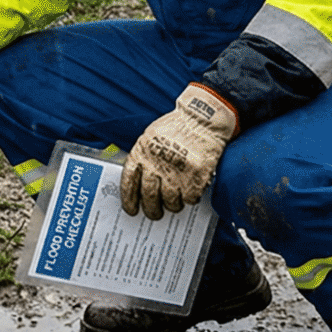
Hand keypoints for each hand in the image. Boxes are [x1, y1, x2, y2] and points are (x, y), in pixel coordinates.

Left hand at [121, 83, 237, 219]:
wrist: (202, 118)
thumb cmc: (176, 127)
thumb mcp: (150, 138)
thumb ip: (144, 158)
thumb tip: (137, 185)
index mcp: (142, 152)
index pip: (129, 182)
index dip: (129, 200)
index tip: (132, 210)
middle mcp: (157, 162)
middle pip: (150, 197)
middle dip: (152, 210)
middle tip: (156, 214)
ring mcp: (177, 169)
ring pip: (171, 201)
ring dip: (174, 205)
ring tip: (176, 201)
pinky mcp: (196, 174)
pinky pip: (191, 198)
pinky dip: (191, 198)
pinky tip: (191, 191)